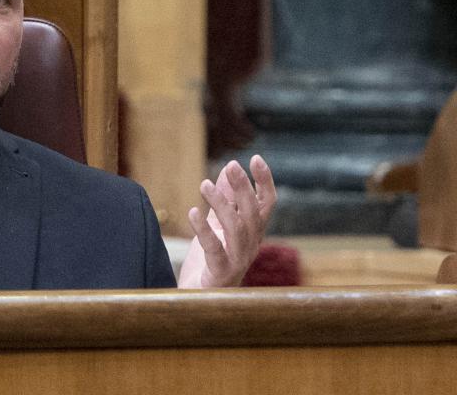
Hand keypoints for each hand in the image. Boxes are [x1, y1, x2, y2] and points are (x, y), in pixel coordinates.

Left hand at [178, 154, 276, 287]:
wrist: (198, 301)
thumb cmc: (210, 264)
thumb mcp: (217, 226)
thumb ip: (225, 202)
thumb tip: (227, 172)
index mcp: (252, 234)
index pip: (267, 204)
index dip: (264, 182)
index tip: (255, 158)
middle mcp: (250, 247)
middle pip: (253, 213)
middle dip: (243, 188)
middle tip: (231, 165)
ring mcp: (237, 261)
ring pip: (237, 229)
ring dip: (222, 204)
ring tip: (204, 184)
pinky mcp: (220, 274)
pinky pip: (215, 249)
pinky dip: (204, 229)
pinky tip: (193, 212)